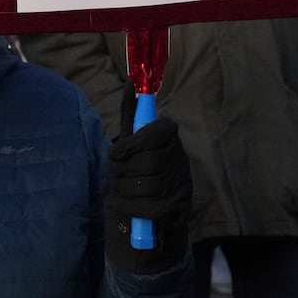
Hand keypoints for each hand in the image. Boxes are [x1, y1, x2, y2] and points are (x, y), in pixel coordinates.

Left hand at [103, 117, 192, 274]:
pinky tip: (125, 204)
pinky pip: (146, 206)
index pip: (159, 132)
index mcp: (171, 138)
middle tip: (115, 174)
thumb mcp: (134, 139)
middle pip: (146, 162)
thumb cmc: (139, 169)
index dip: (133, 144)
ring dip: (122, 190)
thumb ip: (131, 112)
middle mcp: (181, 160)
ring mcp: (181, 185)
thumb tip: (130, 83)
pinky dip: (128, 206)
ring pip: (144, 185)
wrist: (154, 214)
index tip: (118, 153)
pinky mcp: (177, 209)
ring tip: (119, 189)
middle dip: (122, 171)